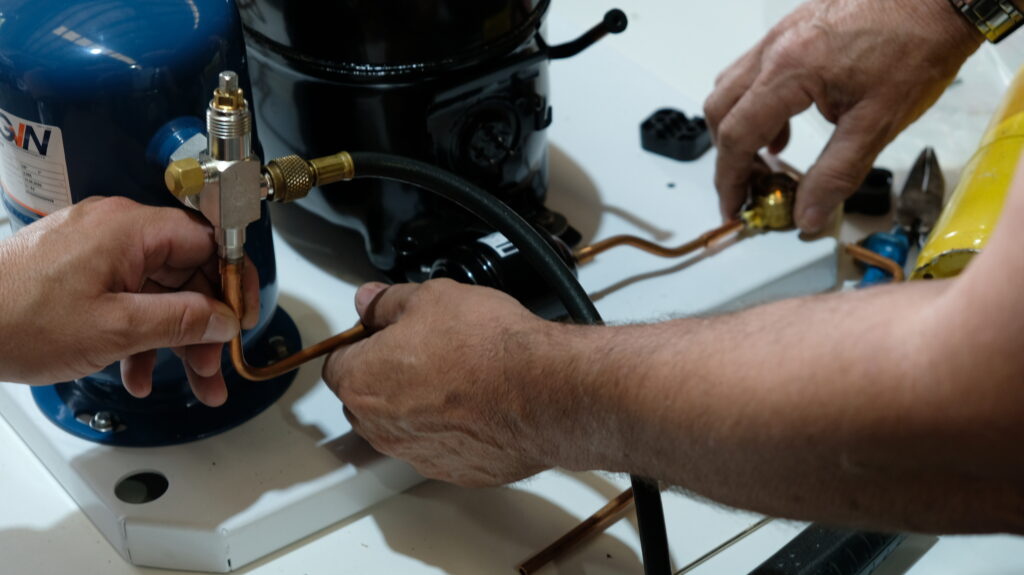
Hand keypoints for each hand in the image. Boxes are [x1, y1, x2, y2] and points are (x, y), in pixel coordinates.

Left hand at [0, 197, 258, 405]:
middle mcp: (115, 230)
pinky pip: (127, 298)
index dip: (233, 281)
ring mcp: (94, 249)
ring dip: (174, 338)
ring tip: (187, 382)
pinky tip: (137, 372)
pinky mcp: (78, 270)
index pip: (208, 241)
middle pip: (185, 273)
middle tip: (214, 365)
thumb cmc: (16, 318)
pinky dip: (139, 334)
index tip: (242, 316)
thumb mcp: (116, 329)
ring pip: (157, 292)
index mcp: (129, 228)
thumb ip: (181, 321)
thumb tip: (224, 319)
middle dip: (204, 325)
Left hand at [323, 279, 552, 486]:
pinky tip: (478, 403)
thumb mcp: (431, 297)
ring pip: (402, 426)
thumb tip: (371, 301)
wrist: (543, 391)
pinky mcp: (455, 471)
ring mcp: (418, 454)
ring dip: (418, 405)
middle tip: (423, 348)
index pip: (336, 362)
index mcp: (362, 381)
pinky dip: (452, 429)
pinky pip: (441, 447)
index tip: (384, 330)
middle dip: (385, 375)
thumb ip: (388, 302)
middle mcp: (381, 427)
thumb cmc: (488, 348)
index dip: (362, 341)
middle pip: (366, 398)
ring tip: (456, 375)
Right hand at [704, 0, 981, 232]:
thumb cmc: (918, 47)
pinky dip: (755, 104)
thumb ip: (836, 173)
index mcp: (789, 71)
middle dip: (728, 155)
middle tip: (751, 187)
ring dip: (738, 127)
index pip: (737, 135)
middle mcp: (774, 48)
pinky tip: (785, 123)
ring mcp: (780, 34)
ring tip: (769, 158)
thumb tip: (807, 216)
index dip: (730, 179)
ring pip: (730, 87)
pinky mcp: (793, 29)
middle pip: (721, 110)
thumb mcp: (878, 122)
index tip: (734, 207)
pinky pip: (753, 70)